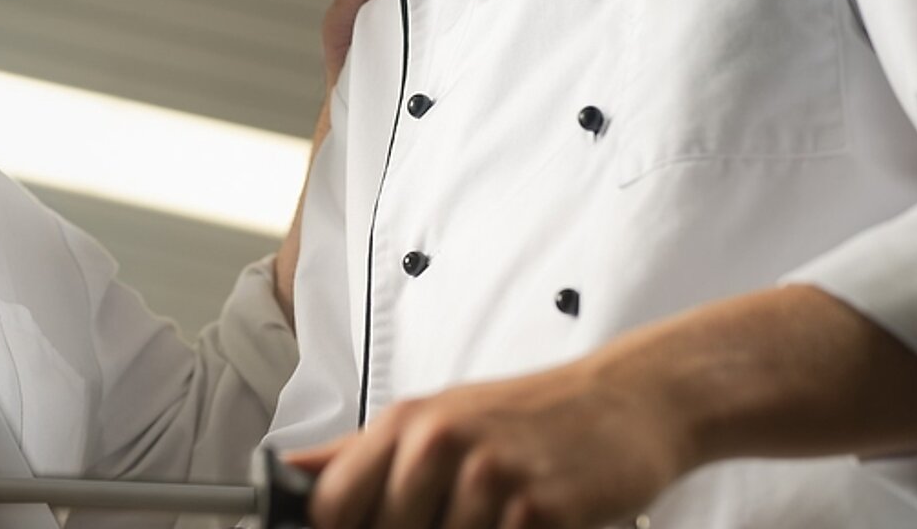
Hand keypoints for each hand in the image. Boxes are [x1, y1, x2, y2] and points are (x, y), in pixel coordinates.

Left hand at [286, 359, 687, 528]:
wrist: (628, 400)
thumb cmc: (528, 415)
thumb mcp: (437, 417)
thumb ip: (359, 455)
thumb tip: (288, 474)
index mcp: (406, 423)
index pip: (333, 506)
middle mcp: (439, 444)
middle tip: (460, 516)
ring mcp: (489, 478)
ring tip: (499, 517)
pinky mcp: (538, 511)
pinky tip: (530, 521)